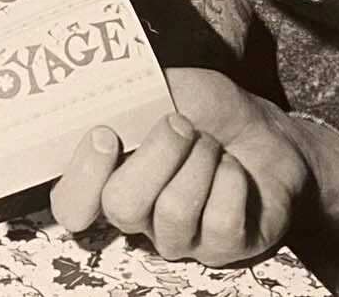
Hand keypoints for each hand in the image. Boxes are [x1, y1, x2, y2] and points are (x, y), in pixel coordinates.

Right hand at [50, 68, 338, 265]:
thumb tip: (96, 89)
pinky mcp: (221, 250)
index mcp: (109, 179)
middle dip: (158, 154)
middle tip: (181, 124)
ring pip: (174, 212)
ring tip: (214, 144)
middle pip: (122, 206)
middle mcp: (137, 219)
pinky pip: (219, 221)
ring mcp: (178, 240)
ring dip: (202, 160)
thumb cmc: (208, 112)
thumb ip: (128, 95)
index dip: (82, 176)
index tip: (106, 134)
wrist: (268, 131)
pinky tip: (236, 169)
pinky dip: (232, 179)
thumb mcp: (165, 88)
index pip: (70, 204)